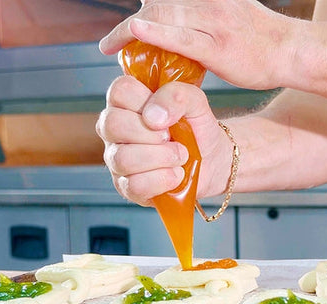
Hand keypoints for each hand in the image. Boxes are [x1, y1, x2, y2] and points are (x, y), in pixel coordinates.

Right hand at [96, 76, 232, 205]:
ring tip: (180, 156)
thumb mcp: (195, 102)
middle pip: (112, 125)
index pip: (119, 92)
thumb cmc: (197, 129)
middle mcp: (115, 130)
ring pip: (123, 158)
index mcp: (126, 102)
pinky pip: (135, 185)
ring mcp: (117, 159)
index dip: (144, 102)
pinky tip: (176, 174)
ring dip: (161, 157)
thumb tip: (153, 117)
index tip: (165, 115)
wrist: (213, 160)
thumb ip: (176, 96)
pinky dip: (163, 180)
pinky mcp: (127, 187)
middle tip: (172, 137)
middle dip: (151, 133)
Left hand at [99, 0, 298, 89]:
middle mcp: (206, 2)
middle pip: (158, 3)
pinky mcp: (217, 47)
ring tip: (111, 45)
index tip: (127, 24)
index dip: (148, 4)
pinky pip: (181, 39)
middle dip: (133, 21)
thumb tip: (179, 20)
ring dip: (130, 30)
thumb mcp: (230, 11)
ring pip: (162, 17)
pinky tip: (135, 30)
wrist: (291, 51)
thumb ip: (203, 12)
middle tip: (112, 40)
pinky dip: (155, 34)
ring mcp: (212, 23)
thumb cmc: (261, 38)